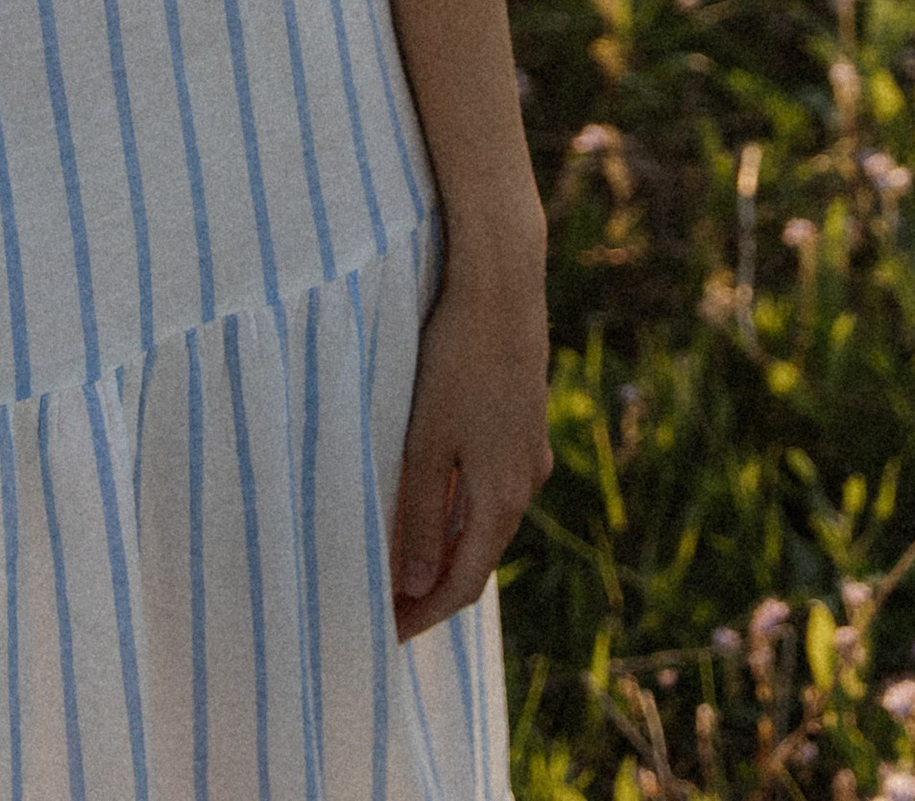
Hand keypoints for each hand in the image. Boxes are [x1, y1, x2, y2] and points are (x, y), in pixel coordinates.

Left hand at [390, 238, 551, 643]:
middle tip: (385, 603)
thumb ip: (418, 516)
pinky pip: (493, 484)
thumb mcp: (425, 442)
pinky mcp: (524, 417)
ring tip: (400, 558)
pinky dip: (460, 507)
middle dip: (432, 586)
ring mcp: (529, 447)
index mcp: (503, 496)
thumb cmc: (456, 359)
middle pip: (477, 556)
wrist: (503, 281)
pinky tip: (432, 496)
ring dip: (446, 546)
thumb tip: (416, 585)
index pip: (463, 584)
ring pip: (486, 518)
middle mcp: (525, 480)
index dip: (424, 615)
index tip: (386, 634)